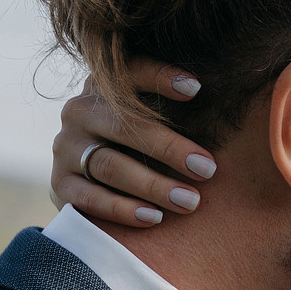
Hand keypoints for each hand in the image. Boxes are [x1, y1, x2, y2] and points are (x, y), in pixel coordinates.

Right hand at [50, 66, 215, 228]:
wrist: (84, 178)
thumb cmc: (137, 142)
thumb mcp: (148, 115)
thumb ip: (173, 105)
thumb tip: (231, 93)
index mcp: (103, 86)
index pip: (130, 72)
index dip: (160, 76)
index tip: (197, 88)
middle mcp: (79, 112)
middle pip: (125, 126)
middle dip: (169, 148)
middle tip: (207, 169)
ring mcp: (66, 149)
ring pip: (111, 166)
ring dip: (153, 185)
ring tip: (190, 201)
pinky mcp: (59, 185)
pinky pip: (91, 199)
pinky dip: (123, 209)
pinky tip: (153, 218)